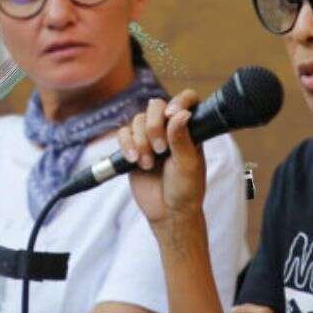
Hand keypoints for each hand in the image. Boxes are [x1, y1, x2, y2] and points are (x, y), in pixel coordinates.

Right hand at [117, 90, 206, 228]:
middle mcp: (169, 129)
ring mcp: (149, 138)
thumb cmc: (186, 190)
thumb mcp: (188, 165)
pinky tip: (134, 160)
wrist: (168, 212)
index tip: (171, 115)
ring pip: (137, 120)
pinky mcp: (133, 149)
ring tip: (148, 163)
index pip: (186, 100)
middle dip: (154, 126)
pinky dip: (126, 145)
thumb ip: (182, 139)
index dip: (178, 101)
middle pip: (155, 106)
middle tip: (160, 149)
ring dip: (140, 141)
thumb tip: (182, 113)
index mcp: (189, 129)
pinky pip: (123, 134)